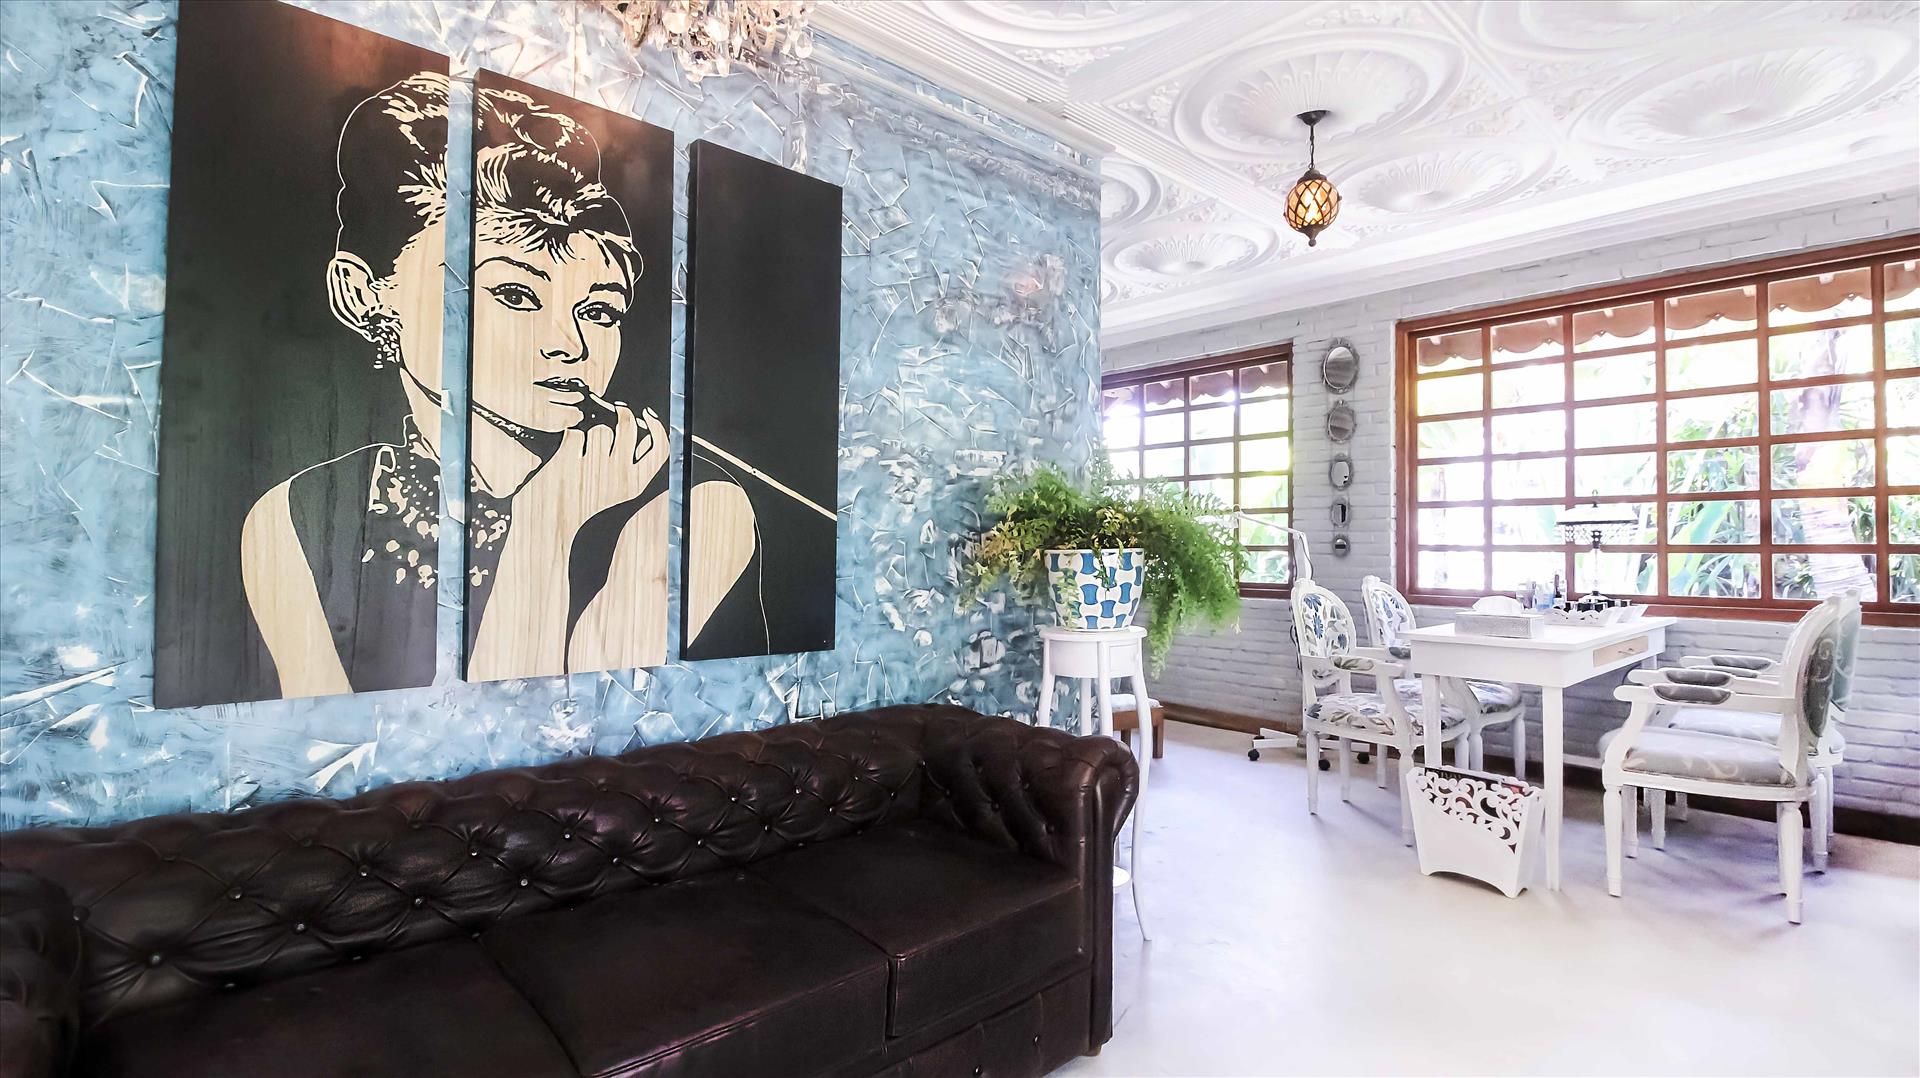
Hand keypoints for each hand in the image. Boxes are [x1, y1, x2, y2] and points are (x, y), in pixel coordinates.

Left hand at [518, 398, 666, 526]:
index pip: (660, 448)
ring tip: (585, 445)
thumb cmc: (586, 504)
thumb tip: (644, 426)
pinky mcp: (566, 462)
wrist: (551, 528)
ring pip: (602, 429)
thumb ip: (633, 462)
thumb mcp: (618, 489)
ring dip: (592, 431)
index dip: (657, 426)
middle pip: (629, 426)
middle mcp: (617, 477)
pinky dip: (568, 438)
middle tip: (617, 409)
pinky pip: (575, 434)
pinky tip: (565, 451)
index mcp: (633, 485)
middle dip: (623, 412)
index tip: (647, 414)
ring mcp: (593, 468)